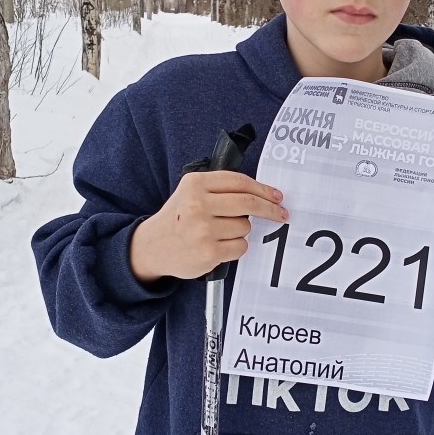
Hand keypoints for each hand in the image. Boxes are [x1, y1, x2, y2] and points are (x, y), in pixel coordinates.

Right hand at [129, 171, 287, 281]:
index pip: (239, 182)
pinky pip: (240, 246)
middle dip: (270, 209)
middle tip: (280, 214)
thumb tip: (261, 193)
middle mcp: (198, 204)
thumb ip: (220, 188)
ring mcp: (203, 230)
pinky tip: (219, 245)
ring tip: (219, 232)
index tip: (276, 196)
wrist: (153, 247)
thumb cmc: (178, 218)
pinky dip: (236, 246)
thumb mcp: (191, 192)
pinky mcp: (209, 252)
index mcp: (195, 184)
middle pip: (248, 203)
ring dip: (240, 230)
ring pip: (245, 226)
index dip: (263, 189)